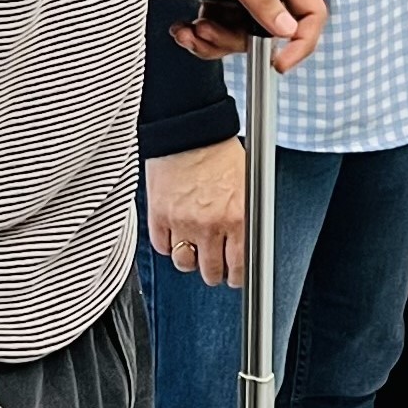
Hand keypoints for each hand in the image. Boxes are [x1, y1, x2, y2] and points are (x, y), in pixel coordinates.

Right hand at [146, 139, 249, 288]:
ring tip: (192, 251)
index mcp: (238, 217)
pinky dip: (168, 245)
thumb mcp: (246, 184)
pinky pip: (162, 247)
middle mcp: (211, 224)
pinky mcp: (160, 216)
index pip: (239, 266)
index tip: (234, 275)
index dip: (236, 276)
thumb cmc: (218, 151)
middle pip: (210, 271)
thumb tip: (247, 241)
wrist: (188, 131)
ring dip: (189, 261)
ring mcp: (183, 222)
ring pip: (185, 264)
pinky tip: (174, 236)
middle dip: (214, 272)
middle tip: (213, 266)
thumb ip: (245, 216)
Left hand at [152, 0, 324, 72]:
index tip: (280, 61)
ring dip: (215, 39)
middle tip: (210, 31)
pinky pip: (222, 30)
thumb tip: (287, 28)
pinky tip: (186, 27)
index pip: (311, 10)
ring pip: (243, 35)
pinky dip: (202, 36)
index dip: (302, 41)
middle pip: (271, 30)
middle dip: (237, 41)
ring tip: (193, 27)